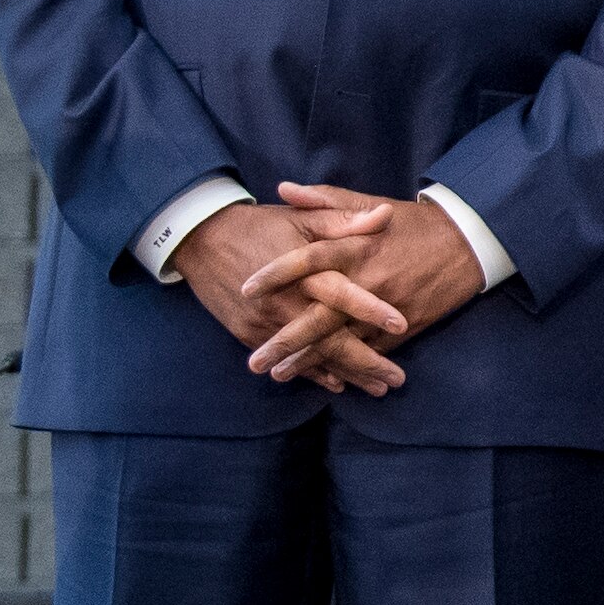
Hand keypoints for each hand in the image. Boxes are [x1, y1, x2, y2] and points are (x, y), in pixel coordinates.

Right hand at [175, 198, 383, 384]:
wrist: (202, 240)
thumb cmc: (261, 225)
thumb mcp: (303, 217)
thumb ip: (345, 220)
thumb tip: (385, 215)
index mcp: (303, 270)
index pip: (341, 292)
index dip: (370, 309)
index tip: (402, 325)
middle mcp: (285, 301)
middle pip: (329, 338)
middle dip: (365, 362)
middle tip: (397, 380)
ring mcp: (266, 322)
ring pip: (311, 356)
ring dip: (345, 374)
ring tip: (376, 389)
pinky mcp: (250, 333)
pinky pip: (286, 359)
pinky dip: (312, 373)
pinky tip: (336, 385)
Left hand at [245, 183, 486, 386]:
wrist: (467, 243)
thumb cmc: (412, 222)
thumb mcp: (369, 202)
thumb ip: (323, 200)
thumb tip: (283, 189)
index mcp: (357, 246)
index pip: (308, 259)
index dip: (276, 273)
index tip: (245, 289)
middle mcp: (369, 280)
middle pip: (320, 315)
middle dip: (286, 340)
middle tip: (255, 361)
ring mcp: (387, 308)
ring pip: (343, 340)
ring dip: (310, 360)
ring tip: (280, 374)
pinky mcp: (405, 326)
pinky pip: (373, 351)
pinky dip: (350, 367)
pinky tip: (327, 379)